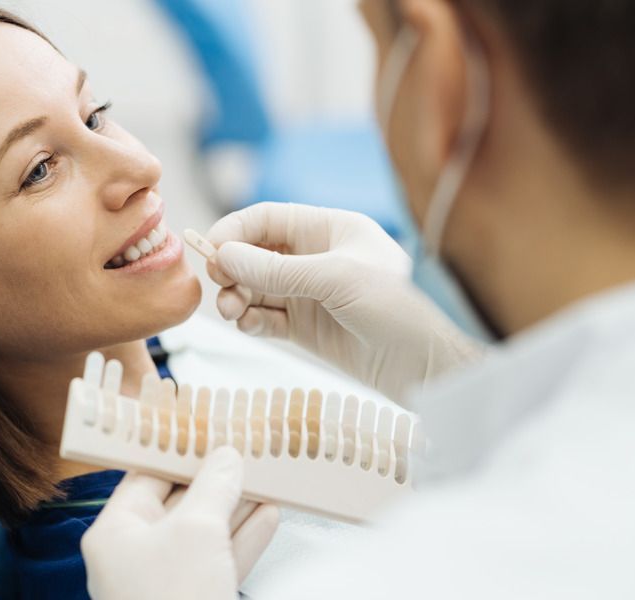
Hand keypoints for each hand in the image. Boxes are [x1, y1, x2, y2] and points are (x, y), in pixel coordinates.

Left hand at [82, 447, 279, 599]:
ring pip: (207, 530)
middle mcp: (138, 555)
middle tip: (245, 447)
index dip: (178, 449)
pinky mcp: (198, 599)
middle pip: (180, 500)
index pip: (146, 474)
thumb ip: (214, 487)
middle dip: (216, 476)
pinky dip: (246, 536)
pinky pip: (223, 559)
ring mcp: (168, 582)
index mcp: (117, 533)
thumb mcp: (197, 530)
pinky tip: (270, 513)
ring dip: (238, 503)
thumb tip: (227, 457)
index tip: (208, 428)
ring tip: (267, 473)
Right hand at [206, 202, 483, 402]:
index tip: (211, 248)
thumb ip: (276, 270)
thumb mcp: (336, 279)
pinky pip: (265, 316)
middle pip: (256, 252)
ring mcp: (309, 293)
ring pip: (255, 287)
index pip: (269, 218)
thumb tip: (223, 256)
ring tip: (232, 311)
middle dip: (232, 267)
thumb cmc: (395, 309)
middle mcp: (316, 257)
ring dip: (237, 296)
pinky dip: (251, 320)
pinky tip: (250, 325)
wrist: (424, 368)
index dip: (236, 229)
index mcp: (330, 229)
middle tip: (218, 284)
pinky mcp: (305, 327)